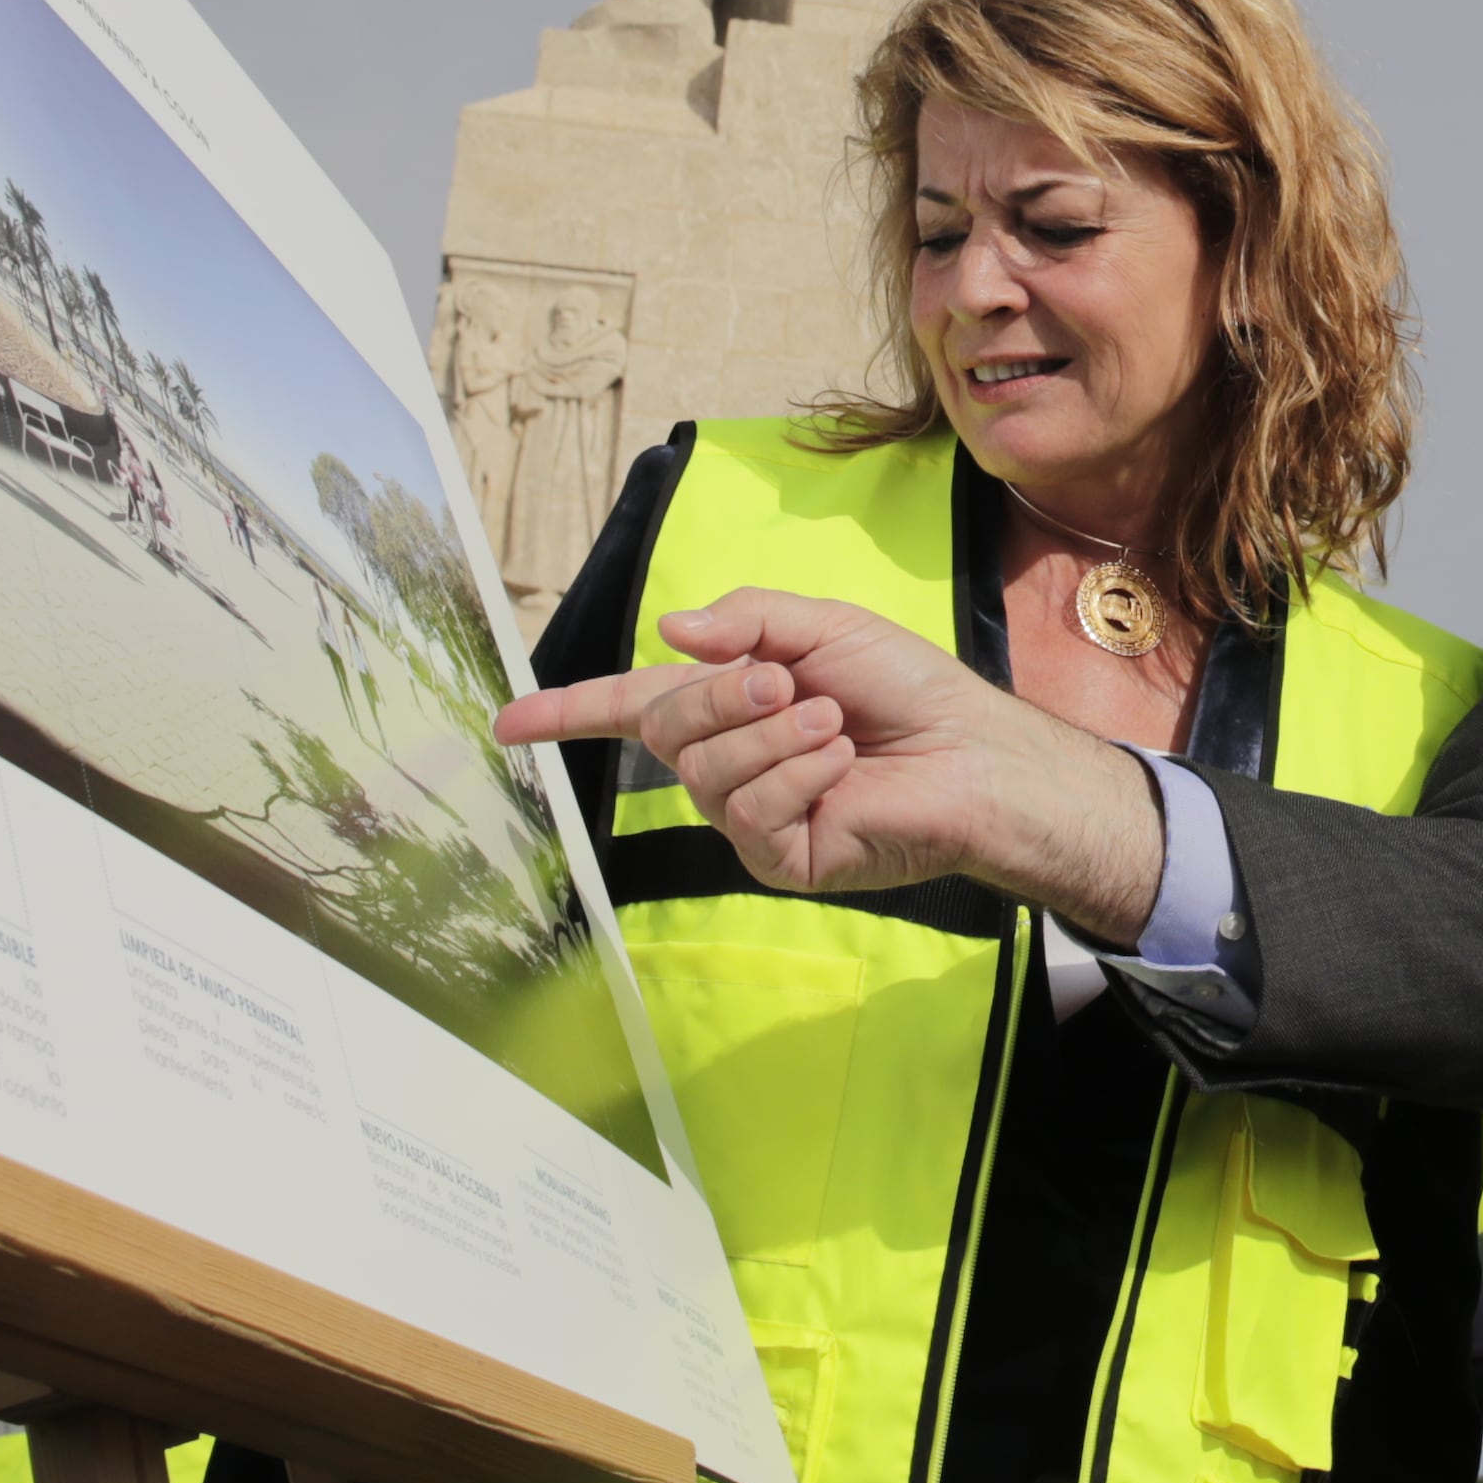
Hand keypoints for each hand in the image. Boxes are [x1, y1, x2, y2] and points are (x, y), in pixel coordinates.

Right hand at [497, 589, 1169, 936]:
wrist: (977, 753)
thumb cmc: (910, 688)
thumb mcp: (823, 627)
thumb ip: (745, 622)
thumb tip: (668, 631)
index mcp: (729, 706)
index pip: (630, 707)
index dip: (567, 711)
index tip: (505, 722)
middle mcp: (727, 764)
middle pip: (667, 727)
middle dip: (724, 696)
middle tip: (793, 683)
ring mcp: (750, 817)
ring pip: (705, 773)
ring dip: (773, 735)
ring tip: (835, 724)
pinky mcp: (780, 860)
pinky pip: (750, 814)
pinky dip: (796, 774)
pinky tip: (842, 764)